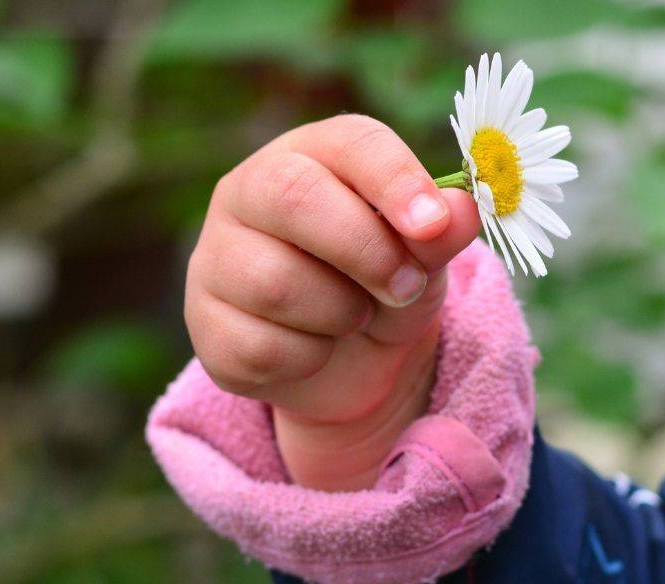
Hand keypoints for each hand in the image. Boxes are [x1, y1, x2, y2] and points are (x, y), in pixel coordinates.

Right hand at [184, 114, 480, 488]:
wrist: (346, 361)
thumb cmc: (381, 284)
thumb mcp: (423, 259)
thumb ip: (439, 234)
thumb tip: (461, 211)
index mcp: (310, 154)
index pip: (349, 143)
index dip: (395, 180)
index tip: (434, 224)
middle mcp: (248, 191)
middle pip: (293, 198)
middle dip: (367, 252)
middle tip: (406, 286)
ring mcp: (215, 256)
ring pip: (276, 283)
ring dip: (341, 314)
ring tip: (353, 317)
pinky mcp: (204, 323)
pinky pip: (261, 347)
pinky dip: (308, 359)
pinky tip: (314, 348)